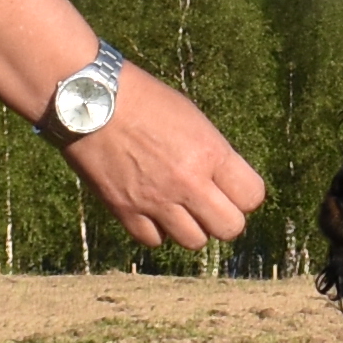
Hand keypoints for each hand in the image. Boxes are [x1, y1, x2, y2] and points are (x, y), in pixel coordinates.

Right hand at [65, 67, 264, 254]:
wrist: (89, 100)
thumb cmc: (143, 99)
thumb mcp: (191, 119)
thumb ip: (212, 155)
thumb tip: (224, 184)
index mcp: (210, 153)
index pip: (252, 196)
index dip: (245, 193)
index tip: (232, 186)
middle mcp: (188, 182)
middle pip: (230, 228)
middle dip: (224, 218)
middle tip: (209, 203)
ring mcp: (156, 200)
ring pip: (194, 242)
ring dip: (191, 227)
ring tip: (179, 207)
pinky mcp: (125, 211)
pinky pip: (154, 241)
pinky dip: (156, 230)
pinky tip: (151, 210)